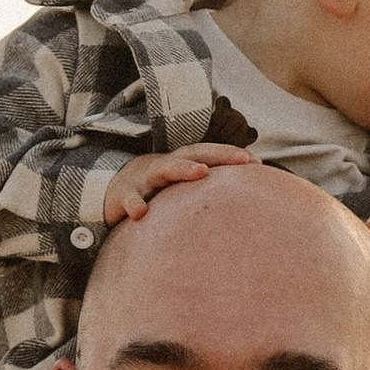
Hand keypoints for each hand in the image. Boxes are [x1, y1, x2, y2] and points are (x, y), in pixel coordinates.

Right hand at [103, 145, 258, 223]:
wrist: (114, 191)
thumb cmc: (158, 191)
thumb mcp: (181, 190)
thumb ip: (207, 194)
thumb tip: (244, 205)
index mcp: (182, 164)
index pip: (209, 155)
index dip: (231, 155)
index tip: (256, 161)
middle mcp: (166, 166)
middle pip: (193, 155)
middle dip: (218, 155)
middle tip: (241, 160)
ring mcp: (144, 179)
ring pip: (163, 169)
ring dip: (182, 168)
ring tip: (201, 172)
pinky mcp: (124, 194)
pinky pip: (130, 198)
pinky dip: (134, 204)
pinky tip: (141, 214)